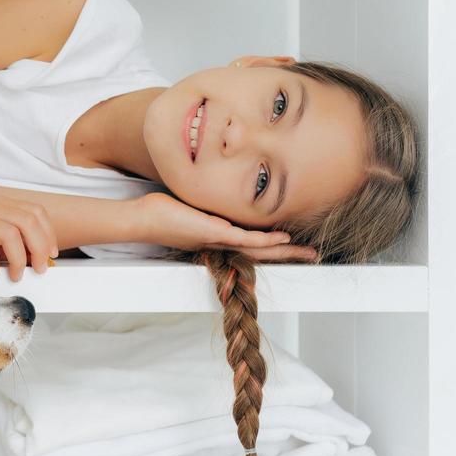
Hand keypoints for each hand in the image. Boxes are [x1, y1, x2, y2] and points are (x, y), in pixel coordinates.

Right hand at [0, 197, 56, 281]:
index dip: (48, 234)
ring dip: (18, 260)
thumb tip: (38, 260)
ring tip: (15, 275)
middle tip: (38, 269)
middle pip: (28, 222)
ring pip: (11, 235)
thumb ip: (10, 240)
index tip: (51, 254)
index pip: (35, 213)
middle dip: (39, 249)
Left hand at [134, 192, 318, 262]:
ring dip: (284, 251)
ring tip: (306, 252)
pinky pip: (243, 238)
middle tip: (313, 255)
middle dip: (289, 254)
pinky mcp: (212, 233)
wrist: (143, 220)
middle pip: (261, 252)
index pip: (252, 244)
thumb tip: (216, 199)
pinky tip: (282, 239)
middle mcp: (221, 243)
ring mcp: (218, 240)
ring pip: (258, 248)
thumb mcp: (191, 208)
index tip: (295, 244)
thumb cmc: (162, 213)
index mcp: (218, 238)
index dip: (275, 246)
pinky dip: (264, 240)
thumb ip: (208, 208)